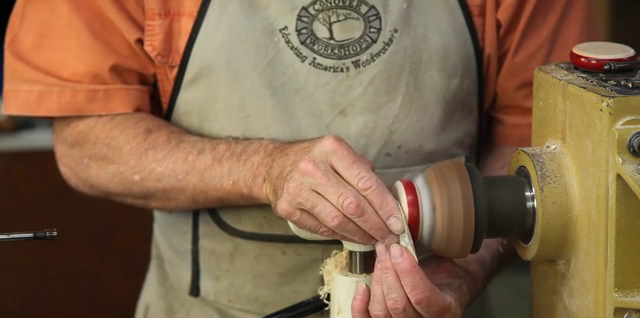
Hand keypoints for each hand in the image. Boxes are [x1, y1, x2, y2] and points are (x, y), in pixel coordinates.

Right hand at [263, 135, 403, 243]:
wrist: (274, 166)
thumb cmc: (314, 160)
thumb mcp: (339, 153)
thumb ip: (362, 172)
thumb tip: (389, 203)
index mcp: (332, 149)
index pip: (366, 182)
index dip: (385, 207)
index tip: (397, 222)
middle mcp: (312, 167)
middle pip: (353, 205)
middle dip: (376, 225)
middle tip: (389, 236)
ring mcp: (297, 188)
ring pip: (337, 220)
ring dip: (360, 234)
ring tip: (373, 239)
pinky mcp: (287, 207)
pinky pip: (321, 228)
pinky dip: (340, 235)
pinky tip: (352, 236)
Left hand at [352, 244, 472, 317]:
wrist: (449, 286)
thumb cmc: (447, 274)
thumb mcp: (445, 263)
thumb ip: (425, 260)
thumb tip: (400, 242)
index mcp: (445, 309)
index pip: (421, 296)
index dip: (406, 271)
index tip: (398, 249)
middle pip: (397, 304)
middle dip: (388, 272)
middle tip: (385, 249)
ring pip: (381, 311)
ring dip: (376, 281)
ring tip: (379, 259)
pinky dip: (360, 305)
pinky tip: (362, 287)